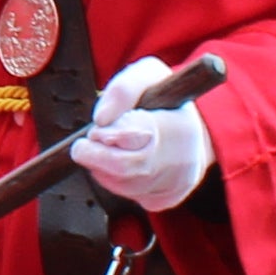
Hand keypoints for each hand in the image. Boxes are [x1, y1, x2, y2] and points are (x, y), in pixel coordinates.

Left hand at [72, 56, 212, 210]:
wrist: (190, 131)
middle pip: (124, 168)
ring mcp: (177, 183)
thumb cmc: (165, 101)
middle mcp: (185, 159)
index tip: (96, 129)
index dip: (108, 136)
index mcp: (180, 126)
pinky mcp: (168, 198)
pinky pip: (130, 196)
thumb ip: (123, 88)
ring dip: (103, 168)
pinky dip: (117, 181)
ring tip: (108, 148)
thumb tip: (101, 118)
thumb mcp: (148, 76)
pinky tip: (123, 163)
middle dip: (96, 156)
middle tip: (85, 145)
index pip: (135, 138)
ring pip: (122, 185)